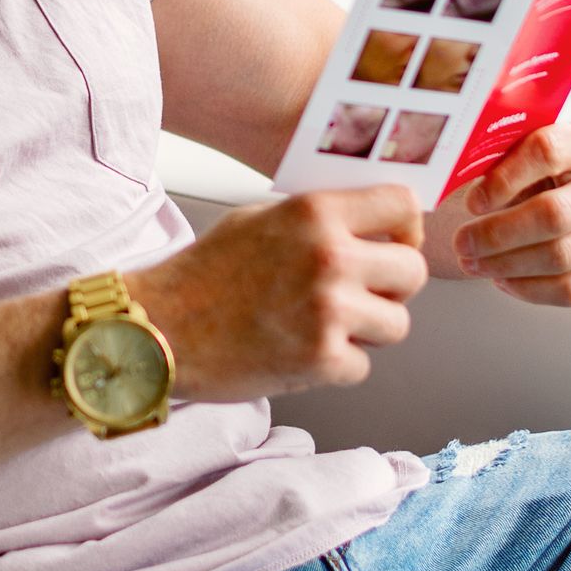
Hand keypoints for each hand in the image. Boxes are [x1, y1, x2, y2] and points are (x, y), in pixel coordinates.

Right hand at [132, 184, 427, 401]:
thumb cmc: (203, 274)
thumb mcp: (259, 218)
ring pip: (398, 324)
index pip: (403, 205)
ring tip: (326, 325)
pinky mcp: (322, 360)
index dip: (407, 228)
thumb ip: (318, 218)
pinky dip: (337, 365)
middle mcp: (329, 257)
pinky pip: (363, 365)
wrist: (158, 329)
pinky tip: (301, 351)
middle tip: (361, 294)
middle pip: (412, 272)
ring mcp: (329, 310)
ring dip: (368, 330)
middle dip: (391, 287)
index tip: (397, 243)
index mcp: (315, 213)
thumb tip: (372, 225)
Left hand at [433, 122, 570, 305]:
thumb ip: (501, 155)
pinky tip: (503, 280)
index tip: (471, 202)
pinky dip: (529, 289)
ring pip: (561, 257)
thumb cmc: (549, 173)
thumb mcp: (531, 152)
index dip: (502, 179)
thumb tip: (447, 172)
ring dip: (506, 266)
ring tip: (473, 263)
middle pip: (553, 214)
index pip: (547, 151)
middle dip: (497, 235)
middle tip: (460, 243)